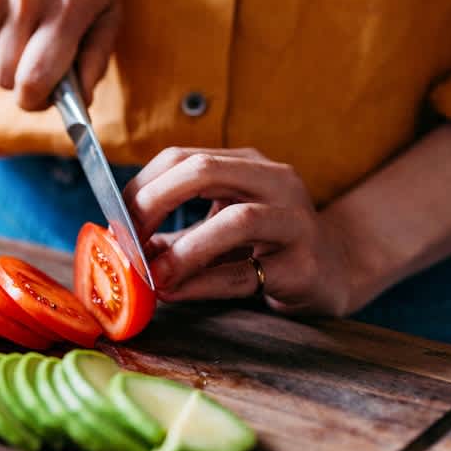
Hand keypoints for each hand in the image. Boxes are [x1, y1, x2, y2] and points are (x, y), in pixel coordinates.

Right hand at [0, 0, 118, 109]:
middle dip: (17, 77)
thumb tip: (81, 102)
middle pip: (3, 77)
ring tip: (19, 22)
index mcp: (68, 6)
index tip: (39, 96)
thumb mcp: (105, 2)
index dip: (34, 101)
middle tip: (32, 54)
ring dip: (0, 53)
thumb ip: (97, 56)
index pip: (34, 82)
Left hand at [122, 147, 354, 316]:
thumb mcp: (215, 228)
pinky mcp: (304, 266)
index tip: (117, 221)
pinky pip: (246, 273)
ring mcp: (295, 222)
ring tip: (153, 274)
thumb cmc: (262, 247)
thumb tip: (117, 245)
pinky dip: (203, 283)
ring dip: (184, 249)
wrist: (333, 272)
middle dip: (155, 202)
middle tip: (128, 238)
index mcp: (246, 164)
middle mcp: (274, 182)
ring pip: (238, 220)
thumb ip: (171, 233)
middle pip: (205, 171)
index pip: (180, 158)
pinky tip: (176, 292)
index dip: (141, 187)